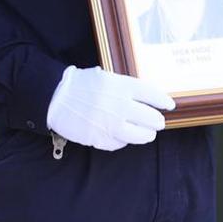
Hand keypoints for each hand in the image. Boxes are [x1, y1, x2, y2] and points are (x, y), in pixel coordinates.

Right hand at [45, 66, 174, 150]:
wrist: (53, 98)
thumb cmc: (79, 85)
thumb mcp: (105, 77)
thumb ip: (125, 87)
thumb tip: (145, 96)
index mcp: (122, 87)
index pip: (153, 95)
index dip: (163, 101)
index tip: (169, 105)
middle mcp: (120, 106)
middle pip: (152, 118)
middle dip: (157, 121)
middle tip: (157, 122)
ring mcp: (111, 124)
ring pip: (142, 135)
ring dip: (147, 134)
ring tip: (147, 133)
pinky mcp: (101, 138)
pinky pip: (121, 143)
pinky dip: (124, 141)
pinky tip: (123, 136)